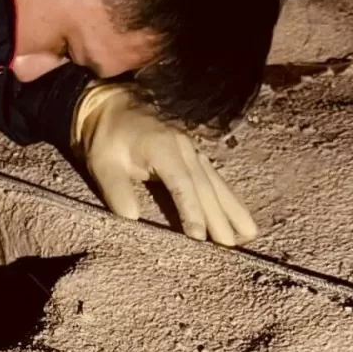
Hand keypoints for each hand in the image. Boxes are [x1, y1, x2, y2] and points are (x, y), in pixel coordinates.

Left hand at [71, 82, 256, 245]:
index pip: (182, 185)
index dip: (191, 211)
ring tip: (250, 232)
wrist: (110, 105)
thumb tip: (132, 219)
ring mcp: (191, 149)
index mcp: (163, 148)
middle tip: (230, 245)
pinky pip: (215, 177)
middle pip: (205, 187)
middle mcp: (184, 147)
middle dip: (219, 217)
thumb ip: (117, 190)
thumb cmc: (105, 136)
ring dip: (233, 208)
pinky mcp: (193, 153)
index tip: (199, 237)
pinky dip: (228, 197)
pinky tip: (239, 213)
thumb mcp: (102, 163)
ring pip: (216, 182)